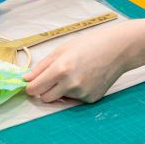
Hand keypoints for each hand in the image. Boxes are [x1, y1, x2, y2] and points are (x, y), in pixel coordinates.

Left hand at [23, 23, 142, 103]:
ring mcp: (82, 93)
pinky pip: (75, 99)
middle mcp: (70, 84)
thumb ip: (42, 66)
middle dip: (44, 90)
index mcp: (60, 69)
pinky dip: (76, 91)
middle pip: (45, 98)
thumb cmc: (89, 44)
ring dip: (61, 90)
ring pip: (61, 98)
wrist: (117, 49)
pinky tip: (86, 78)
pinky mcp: (91, 99)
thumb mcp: (62, 49)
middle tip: (52, 78)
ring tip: (75, 73)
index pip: (35, 89)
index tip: (32, 84)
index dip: (31, 87)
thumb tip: (26, 79)